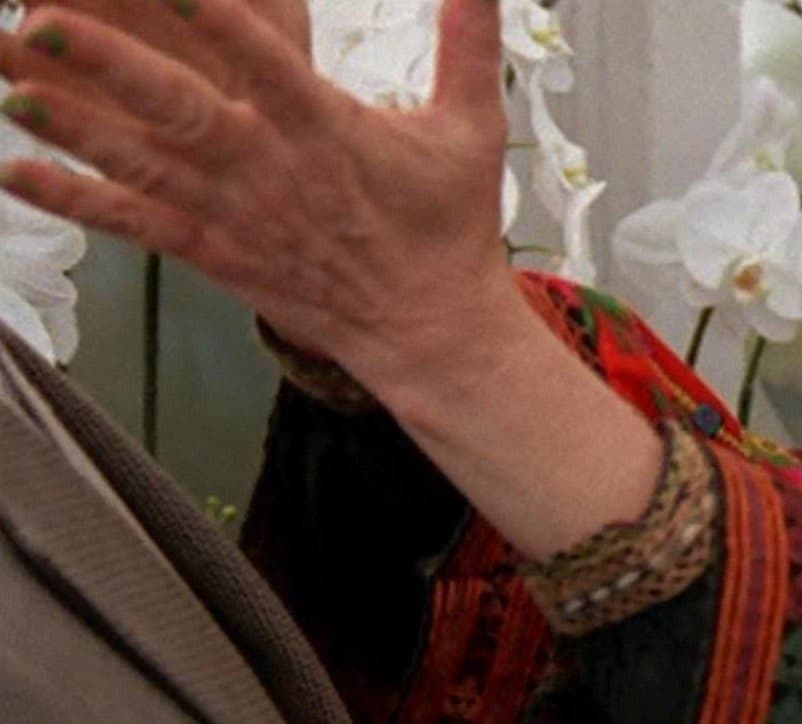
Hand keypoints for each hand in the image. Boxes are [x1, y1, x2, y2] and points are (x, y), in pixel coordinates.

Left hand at [0, 0, 520, 396]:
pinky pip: (134, 224)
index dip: (216, 18)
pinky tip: (15, 172)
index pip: (264, 61)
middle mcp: (272, 170)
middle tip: (47, 23)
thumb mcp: (472, 127)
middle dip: (110, 65)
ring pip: (144, 163)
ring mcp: (236, 215)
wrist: (431, 330)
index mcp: (330, 131)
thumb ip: (468, 44)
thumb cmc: (450, 226)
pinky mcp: (214, 253)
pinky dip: (73, 200)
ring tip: (15, 87)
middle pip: (180, 109)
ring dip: (73, 125)